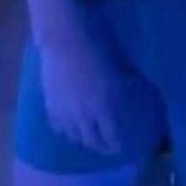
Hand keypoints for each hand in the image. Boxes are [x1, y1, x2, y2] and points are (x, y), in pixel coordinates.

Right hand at [39, 28, 127, 155]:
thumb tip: (135, 88)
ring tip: (88, 137)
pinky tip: (70, 127)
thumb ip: (126, 83)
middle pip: (93, 142)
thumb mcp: (119, 66)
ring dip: (83, 140)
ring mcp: (66, 112)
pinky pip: (59, 128)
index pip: (112, 137)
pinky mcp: (50, 106)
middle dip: (101, 147)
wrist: (64, 38)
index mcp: (106, 105)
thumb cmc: (97, 45)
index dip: (116, 145)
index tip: (119, 146)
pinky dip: (66, 130)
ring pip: (75, 138)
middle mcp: (85, 114)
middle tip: (106, 147)